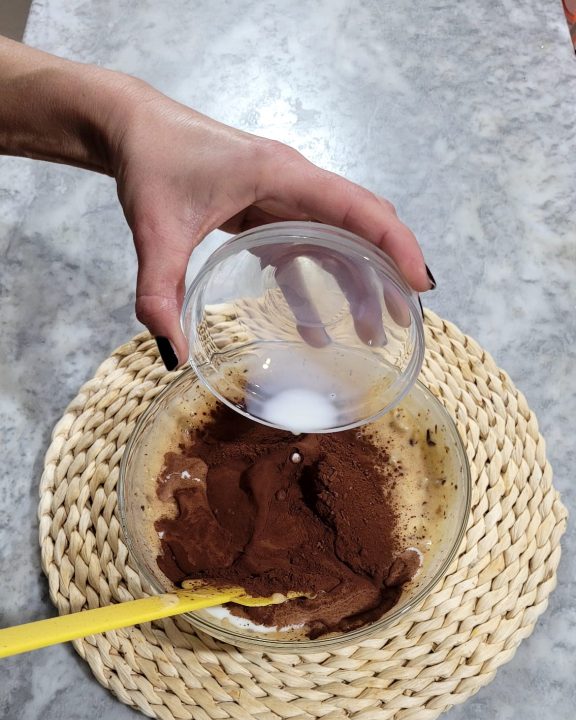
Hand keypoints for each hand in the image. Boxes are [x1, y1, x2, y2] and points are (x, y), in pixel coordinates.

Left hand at [110, 85, 433, 366]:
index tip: (419, 282)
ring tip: (369, 332)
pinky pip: (307, 247)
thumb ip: (159, 292)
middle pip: (361, 227)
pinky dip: (317, 284)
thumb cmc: (150, 161)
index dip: (395, 243)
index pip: (358, 207)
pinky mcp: (268, 209)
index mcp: (282, 175)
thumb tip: (172, 352)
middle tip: (400, 322)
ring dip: (357, 282)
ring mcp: (283, 195)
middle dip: (386, 273)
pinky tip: (314, 328)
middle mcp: (293, 183)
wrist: (130, 127)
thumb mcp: (154, 230)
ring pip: (339, 239)